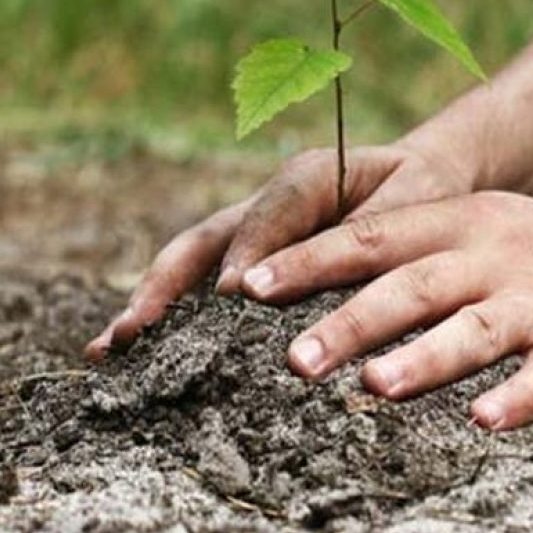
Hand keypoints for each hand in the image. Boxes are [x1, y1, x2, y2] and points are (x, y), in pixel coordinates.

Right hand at [84, 138, 474, 357]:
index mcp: (309, 176)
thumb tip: (327, 275)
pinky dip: (168, 318)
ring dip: (150, 305)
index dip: (249, 252)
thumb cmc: (424, 190)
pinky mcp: (249, 261)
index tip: (232, 297)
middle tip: (133, 332)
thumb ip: (375, 229)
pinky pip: (202, 286)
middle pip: (204, 240)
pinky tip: (133, 356)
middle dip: (165, 286)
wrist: (423, 179)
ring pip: (190, 265)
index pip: (271, 213)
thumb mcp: (416, 199)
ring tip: (108, 350)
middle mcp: (267, 203)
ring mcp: (250, 233)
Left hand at [238, 192, 532, 428]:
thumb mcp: (482, 228)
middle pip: (413, 285)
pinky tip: (485, 422)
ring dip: (424, 358)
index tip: (249, 287)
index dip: (310, 260)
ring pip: (476, 329)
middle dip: (351, 320)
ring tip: (374, 387)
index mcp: (461, 223)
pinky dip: (519, 398)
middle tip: (294, 358)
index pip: (373, 237)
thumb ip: (412, 247)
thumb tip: (315, 279)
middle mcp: (496, 255)